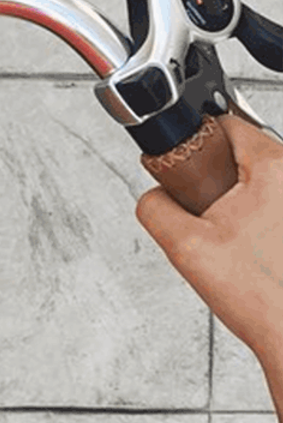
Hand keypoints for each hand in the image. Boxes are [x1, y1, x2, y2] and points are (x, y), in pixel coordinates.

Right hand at [137, 115, 282, 374]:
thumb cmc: (267, 300)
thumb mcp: (185, 247)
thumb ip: (154, 208)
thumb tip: (152, 197)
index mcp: (275, 168)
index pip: (225, 122)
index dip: (195, 142)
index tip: (186, 166)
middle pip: (245, 152)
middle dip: (218, 178)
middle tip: (210, 213)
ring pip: (263, 182)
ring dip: (242, 202)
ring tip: (236, 238)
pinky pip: (275, 207)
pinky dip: (262, 222)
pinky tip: (255, 252)